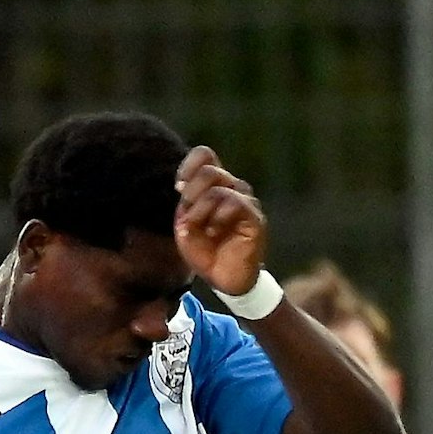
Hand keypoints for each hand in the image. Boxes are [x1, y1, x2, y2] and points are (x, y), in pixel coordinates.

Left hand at [174, 146, 266, 295]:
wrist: (222, 278)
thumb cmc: (204, 249)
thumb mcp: (185, 223)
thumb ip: (185, 201)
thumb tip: (181, 185)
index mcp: (213, 186)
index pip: (205, 155)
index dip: (188, 166)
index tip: (178, 188)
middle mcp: (232, 188)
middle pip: (209, 170)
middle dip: (191, 193)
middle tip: (188, 216)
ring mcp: (246, 201)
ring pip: (219, 188)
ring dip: (201, 210)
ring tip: (202, 229)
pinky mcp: (255, 218)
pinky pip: (236, 202)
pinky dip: (218, 217)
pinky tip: (213, 232)